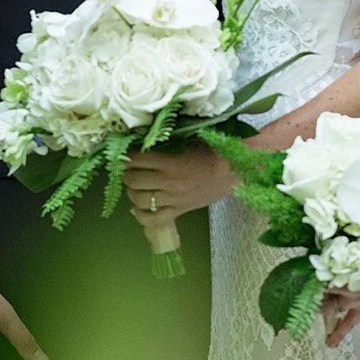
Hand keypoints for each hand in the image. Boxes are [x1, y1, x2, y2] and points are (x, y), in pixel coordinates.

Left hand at [123, 144, 237, 229]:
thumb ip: (165, 143)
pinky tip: (137, 209)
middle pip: (133, 181)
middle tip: (129, 168)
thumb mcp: (186, 140)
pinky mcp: (180, 210)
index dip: (126, 156)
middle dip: (126, 174)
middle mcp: (168, 182)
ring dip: (131, 192)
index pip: (135, 160)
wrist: (234, 169)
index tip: (126, 153)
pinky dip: (141, 216)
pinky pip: (154, 220)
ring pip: (140, 200)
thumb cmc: (213, 150)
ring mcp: (173, 199)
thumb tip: (142, 141)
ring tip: (134, 186)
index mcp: (170, 162)